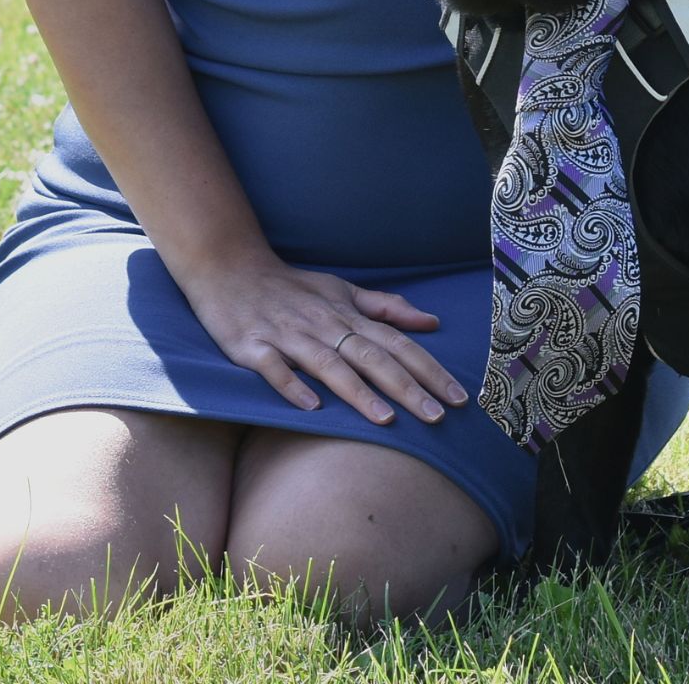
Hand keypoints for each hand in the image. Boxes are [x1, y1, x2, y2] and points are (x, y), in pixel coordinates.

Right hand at [179, 250, 470, 425]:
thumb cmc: (291, 286)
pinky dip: (293, 386)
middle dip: (407, 387)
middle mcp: (323, 325)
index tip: (459, 396)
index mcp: (346, 314)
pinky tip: (312, 407)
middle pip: (372, 357)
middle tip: (438, 417)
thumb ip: (385, 307)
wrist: (230, 268)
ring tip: (387, 420)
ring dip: (358, 392)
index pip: (397, 343)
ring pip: (329, 365)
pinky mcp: (253, 347)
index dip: (429, 369)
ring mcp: (288, 336)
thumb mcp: (341, 290)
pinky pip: (275, 369)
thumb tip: (431, 321)